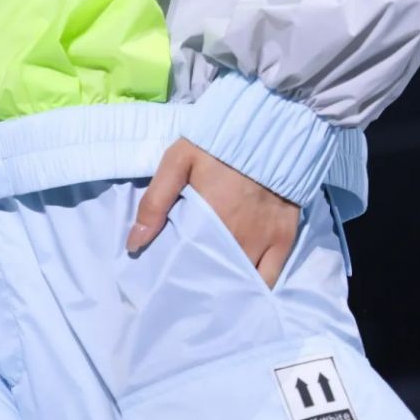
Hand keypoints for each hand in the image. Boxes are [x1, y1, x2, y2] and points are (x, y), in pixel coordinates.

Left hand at [125, 138, 299, 287]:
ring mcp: (265, 241)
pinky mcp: (285, 238)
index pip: (189, 263)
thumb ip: (155, 202)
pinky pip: (270, 278)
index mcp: (210, 220)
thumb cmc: (219, 145)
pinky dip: (255, 287)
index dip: (178, 276)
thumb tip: (135, 243)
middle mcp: (239, 238)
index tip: (167, 282)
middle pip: (215, 276)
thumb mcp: (177, 161)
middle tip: (187, 289)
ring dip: (226, 288)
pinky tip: (242, 292)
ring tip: (211, 293)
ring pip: (241, 281)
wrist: (269, 126)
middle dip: (201, 286)